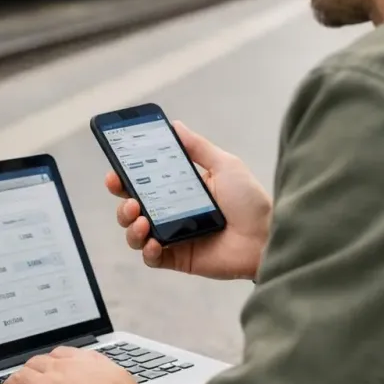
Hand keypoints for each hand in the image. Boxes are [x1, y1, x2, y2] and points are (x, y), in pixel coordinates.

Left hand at [0, 346, 141, 383]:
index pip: (60, 355)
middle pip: (37, 364)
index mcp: (84, 361)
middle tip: (24, 376)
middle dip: (29, 369)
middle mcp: (62, 369)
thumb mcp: (123, 380)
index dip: (51, 361)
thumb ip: (110, 376)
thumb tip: (112, 380)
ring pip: (21, 378)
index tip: (48, 365)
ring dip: (12, 382)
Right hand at [107, 120, 272, 280]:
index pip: (142, 183)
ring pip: (135, 234)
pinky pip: (151, 258)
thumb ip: (197, 147)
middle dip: (121, 203)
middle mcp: (171, 213)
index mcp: (178, 189)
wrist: (268, 236)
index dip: (124, 178)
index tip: (116, 171)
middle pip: (132, 208)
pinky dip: (147, 250)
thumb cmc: (250, 201)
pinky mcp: (178, 258)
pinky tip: (154, 242)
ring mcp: (173, 237)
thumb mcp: (224, 165)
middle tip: (128, 199)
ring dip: (130, 226)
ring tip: (141, 219)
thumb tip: (175, 125)